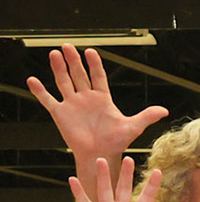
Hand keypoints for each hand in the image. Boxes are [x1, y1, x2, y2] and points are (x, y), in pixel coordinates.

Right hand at [28, 44, 167, 172]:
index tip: (91, 51)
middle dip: (74, 60)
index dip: (94, 64)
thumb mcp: (133, 127)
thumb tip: (165, 110)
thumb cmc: (116, 142)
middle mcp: (86, 98)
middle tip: (68, 46)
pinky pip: (48, 100)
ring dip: (59, 68)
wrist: (100, 155)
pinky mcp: (60, 114)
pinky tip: (32, 80)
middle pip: (79, 75)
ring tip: (54, 53)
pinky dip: (40, 91)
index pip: (98, 76)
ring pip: (64, 82)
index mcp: (103, 98)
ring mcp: (72, 104)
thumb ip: (147, 116)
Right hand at [69, 157, 177, 201]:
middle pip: (124, 187)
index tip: (158, 171)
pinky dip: (79, 191)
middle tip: (128, 158)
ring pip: (105, 189)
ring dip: (103, 175)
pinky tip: (72, 179)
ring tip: (101, 160)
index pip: (147, 196)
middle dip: (126, 173)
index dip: (152, 184)